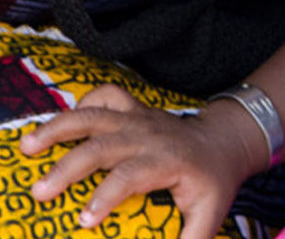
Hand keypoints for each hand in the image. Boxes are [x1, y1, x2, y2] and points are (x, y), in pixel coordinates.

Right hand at [20, 83, 265, 238]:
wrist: (225, 141)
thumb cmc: (212, 182)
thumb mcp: (210, 215)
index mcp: (168, 161)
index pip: (132, 175)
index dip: (106, 196)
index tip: (83, 221)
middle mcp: (150, 135)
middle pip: (104, 146)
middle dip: (69, 167)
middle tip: (39, 194)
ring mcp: (139, 118)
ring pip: (96, 115)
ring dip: (60, 128)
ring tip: (27, 146)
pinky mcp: (133, 110)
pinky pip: (105, 96)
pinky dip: (81, 104)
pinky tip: (59, 124)